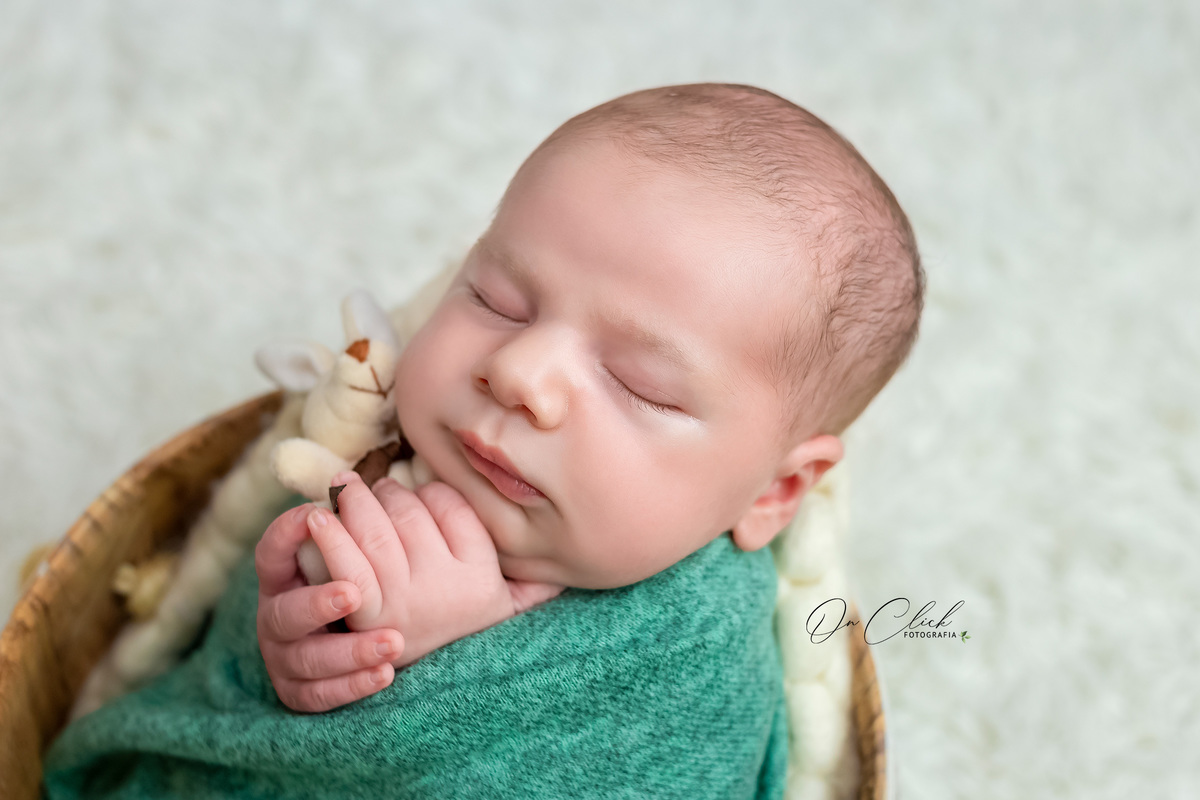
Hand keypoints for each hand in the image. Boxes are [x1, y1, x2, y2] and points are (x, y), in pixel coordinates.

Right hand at [255, 503, 405, 711]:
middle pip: (285, 612)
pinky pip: (324, 695)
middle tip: (354, 593)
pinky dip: (354, 685)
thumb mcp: (342, 553)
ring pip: (308, 658)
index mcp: (281, 577)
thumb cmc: (348, 582)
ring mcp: (285, 657)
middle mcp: (276, 616)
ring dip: (350, 651)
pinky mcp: (301, 692)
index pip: (271, 552)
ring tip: (393, 642)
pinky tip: (386, 673)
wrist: (342, 643)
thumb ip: (348, 528)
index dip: (285, 535)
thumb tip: (368, 484)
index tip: (314, 515)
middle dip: (317, 603)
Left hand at [307, 471, 563, 666]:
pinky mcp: (362, 618)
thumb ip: (530, 589)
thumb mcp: (500, 616)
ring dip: (355, 503)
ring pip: (377, 532)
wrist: (420, 709)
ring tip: (341, 488)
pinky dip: (329, 539)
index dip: (428, 492)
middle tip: (371, 488)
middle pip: (410, 514)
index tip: (417, 493)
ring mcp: (404, 604)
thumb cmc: (457, 641)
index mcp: (481, 580)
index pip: (451, 507)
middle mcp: (445, 590)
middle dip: (387, 493)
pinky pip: (347, 566)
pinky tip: (315, 518)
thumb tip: (569, 568)